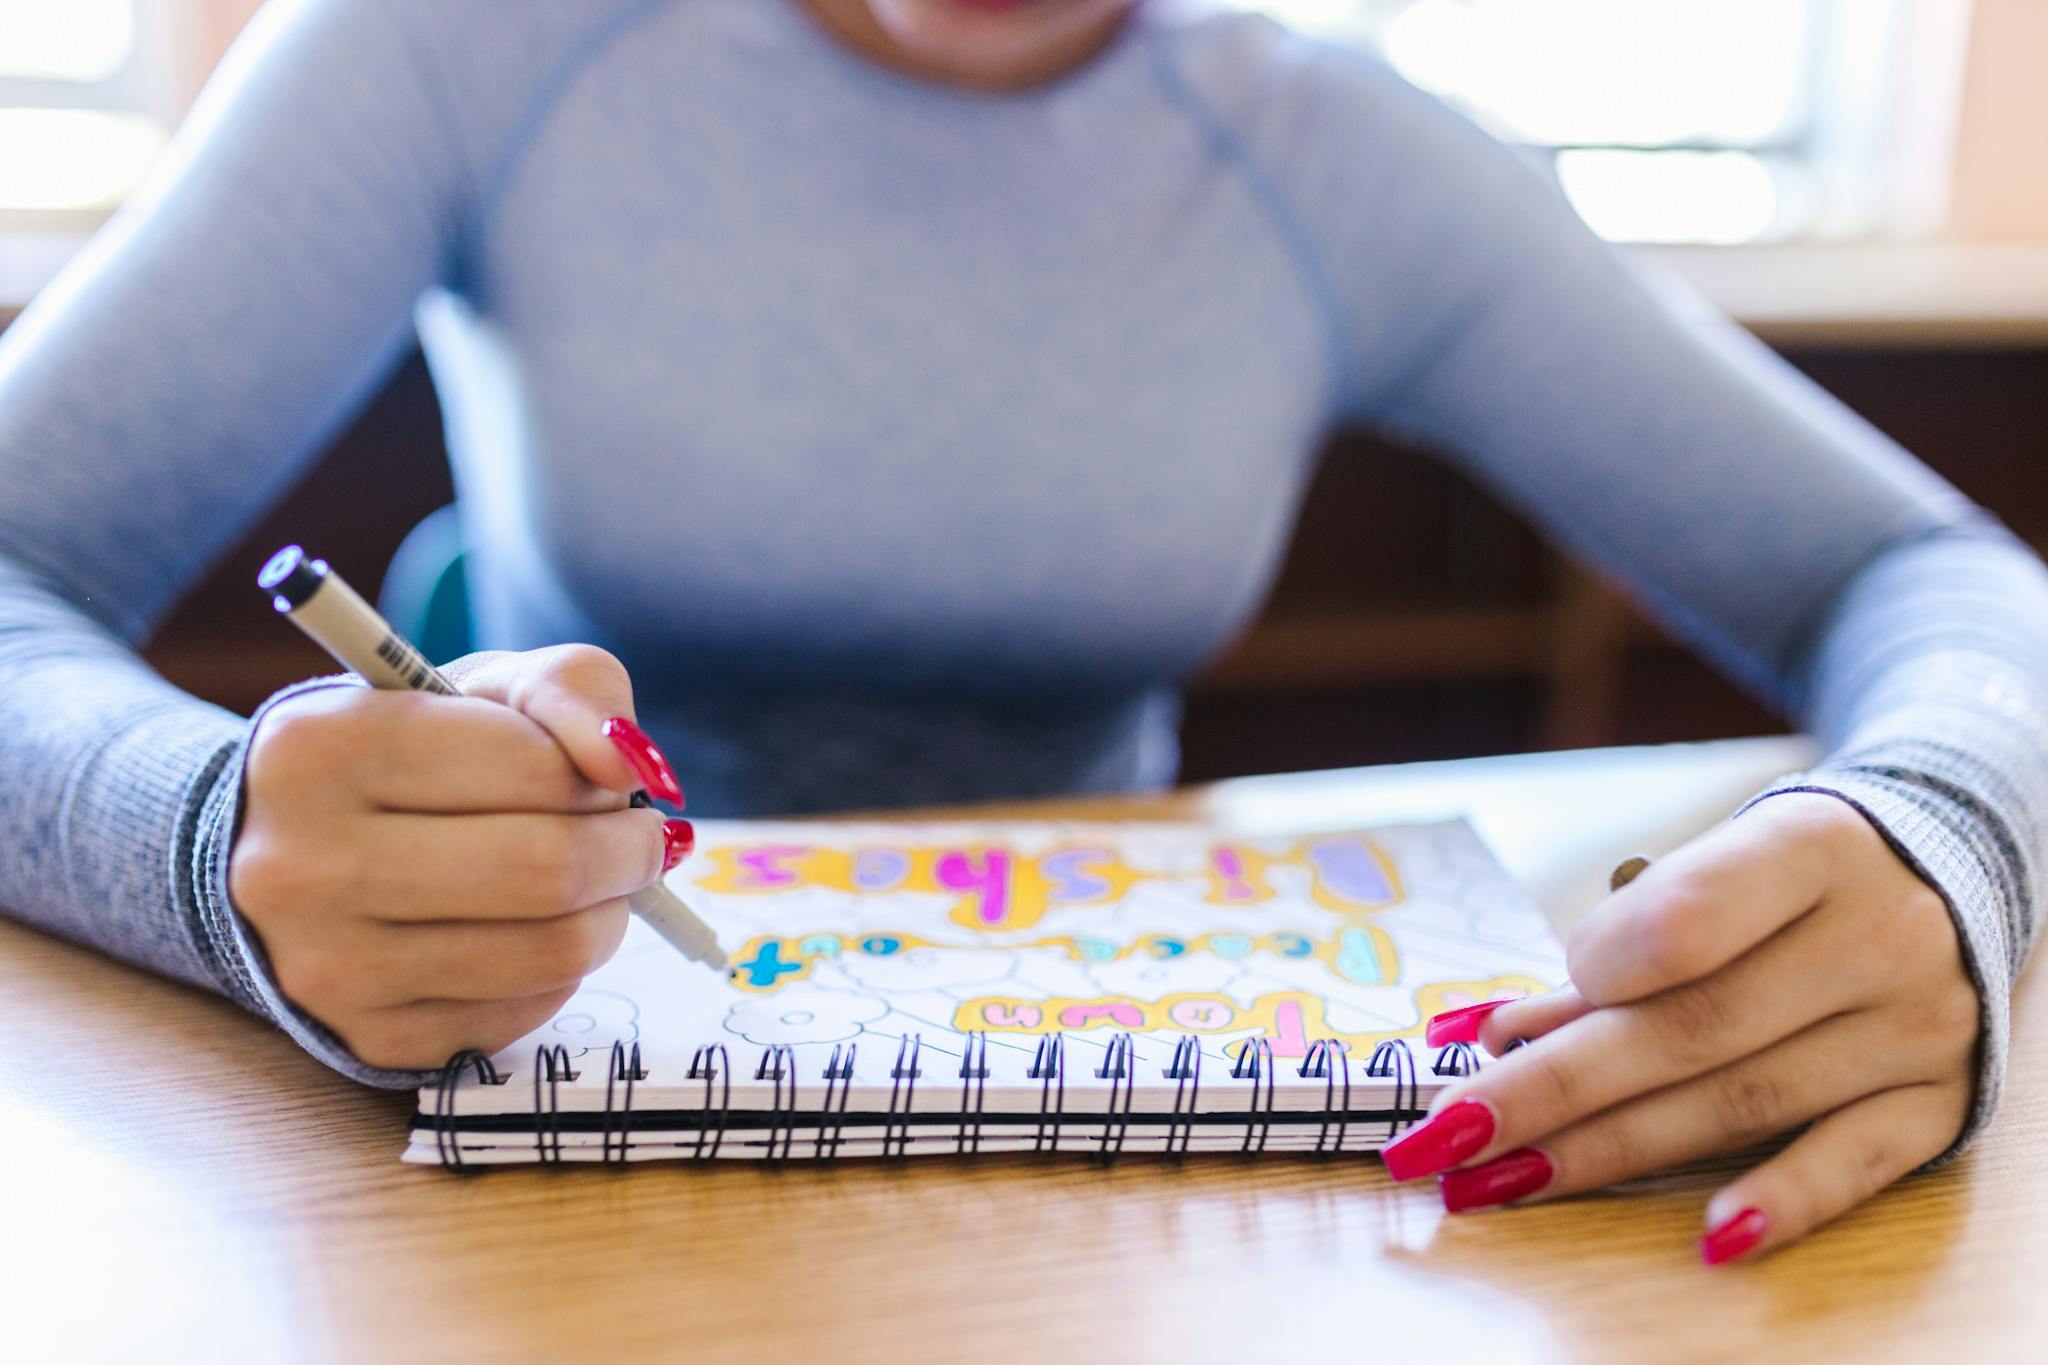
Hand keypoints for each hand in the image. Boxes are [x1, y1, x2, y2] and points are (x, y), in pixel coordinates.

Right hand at [229, 645, 691, 1069]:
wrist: (291, 858)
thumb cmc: (411, 757)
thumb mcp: (484, 688)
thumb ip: (573, 690)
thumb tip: (632, 765)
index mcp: (319, 747)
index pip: (533, 765)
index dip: (598, 775)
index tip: (605, 779)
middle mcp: (301, 865)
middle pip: (547, 868)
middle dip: (628, 850)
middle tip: (638, 837)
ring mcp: (329, 968)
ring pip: (552, 950)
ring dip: (610, 911)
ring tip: (597, 882)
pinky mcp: (370, 1040)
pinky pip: (527, 1009)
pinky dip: (561, 968)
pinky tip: (533, 930)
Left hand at [1381, 792, 1979, 1263]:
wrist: (1938, 873)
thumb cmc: (1778, 881)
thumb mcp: (1707, 875)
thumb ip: (1613, 951)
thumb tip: (1483, 1035)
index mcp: (1811, 847)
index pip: (1688, 920)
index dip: (1588, 978)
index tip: (1497, 1027)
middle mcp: (1878, 934)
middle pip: (1690, 1029)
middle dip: (1552, 1089)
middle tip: (1449, 1133)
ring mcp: (1917, 1024)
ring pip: (1743, 1099)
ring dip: (1611, 1149)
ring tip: (1506, 1180)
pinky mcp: (1939, 1102)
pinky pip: (1854, 1162)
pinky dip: (1779, 1199)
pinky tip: (1709, 1236)